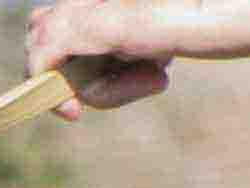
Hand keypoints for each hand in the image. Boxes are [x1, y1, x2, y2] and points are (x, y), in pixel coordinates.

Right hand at [24, 0, 249, 118]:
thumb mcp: (203, 27)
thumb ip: (122, 29)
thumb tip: (52, 47)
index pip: (46, 37)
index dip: (45, 81)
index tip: (78, 115)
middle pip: (51, 37)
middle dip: (83, 78)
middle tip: (155, 80)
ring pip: (74, 35)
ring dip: (104, 68)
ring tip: (165, 68)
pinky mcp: (147, 3)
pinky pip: (104, 29)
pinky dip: (124, 54)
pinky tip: (170, 52)